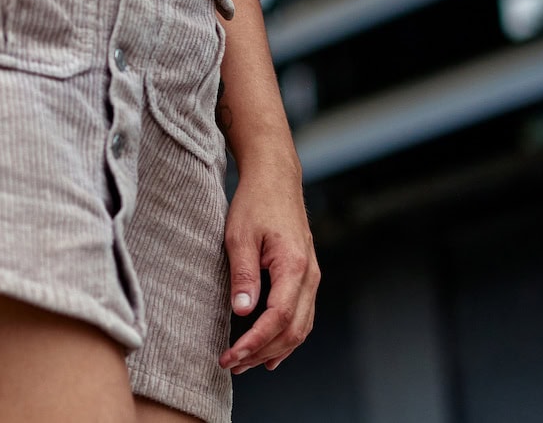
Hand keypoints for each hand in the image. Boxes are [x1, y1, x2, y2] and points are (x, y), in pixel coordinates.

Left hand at [220, 165, 318, 373]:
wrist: (275, 178)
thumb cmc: (255, 202)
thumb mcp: (240, 236)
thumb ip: (243, 275)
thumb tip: (242, 312)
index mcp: (294, 267)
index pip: (278, 318)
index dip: (255, 342)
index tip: (231, 356)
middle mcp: (310, 276)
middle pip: (293, 330)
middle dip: (262, 352)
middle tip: (232, 365)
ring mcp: (311, 276)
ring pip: (301, 327)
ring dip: (275, 349)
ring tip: (247, 363)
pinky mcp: (306, 275)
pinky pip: (302, 315)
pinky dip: (287, 337)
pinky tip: (272, 350)